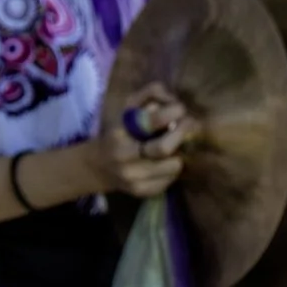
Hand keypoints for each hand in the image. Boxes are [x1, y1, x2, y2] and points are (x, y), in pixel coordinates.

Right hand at [85, 80, 191, 198]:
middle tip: (188, 126)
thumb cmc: (118, 132)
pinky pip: (170, 180)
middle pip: (164, 148)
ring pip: (173, 166)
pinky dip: (171, 169)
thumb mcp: (126, 108)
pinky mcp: (142, 191)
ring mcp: (133, 177)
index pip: (151, 121)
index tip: (181, 109)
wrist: (98, 167)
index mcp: (119, 133)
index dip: (171, 113)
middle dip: (181, 135)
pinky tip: (164, 163)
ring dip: (178, 155)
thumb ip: (147, 95)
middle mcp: (124, 156)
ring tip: (174, 148)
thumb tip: (170, 97)